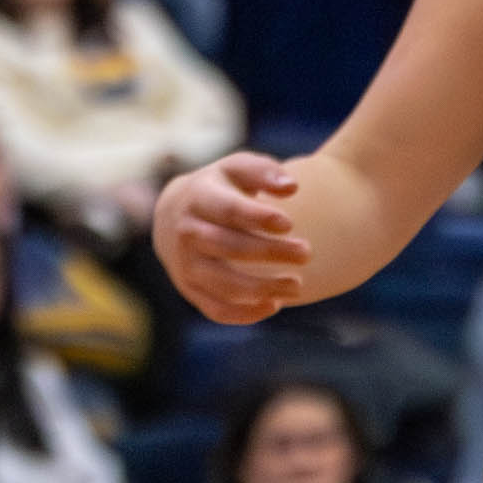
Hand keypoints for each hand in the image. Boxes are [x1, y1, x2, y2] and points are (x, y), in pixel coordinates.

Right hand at [155, 152, 312, 323]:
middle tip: (307, 253)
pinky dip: (245, 313)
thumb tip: (291, 187)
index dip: (259, 217)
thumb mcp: (237, 168)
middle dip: (269, 252)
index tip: (290, 224)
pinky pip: (215, 309)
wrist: (175, 214)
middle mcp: (187, 233)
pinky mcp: (189, 290)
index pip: (228, 210)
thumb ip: (264, 172)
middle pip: (228, 247)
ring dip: (262, 289)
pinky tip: (275, 305)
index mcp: (198, 198)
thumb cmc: (220, 188)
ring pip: (222, 284)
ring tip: (297, 285)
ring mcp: (185, 265)